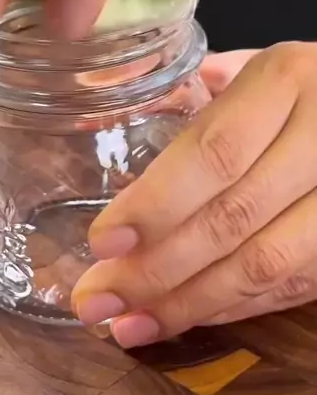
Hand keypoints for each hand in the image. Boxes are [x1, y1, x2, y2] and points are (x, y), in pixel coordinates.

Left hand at [71, 43, 316, 346]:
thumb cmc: (302, 86)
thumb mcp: (253, 67)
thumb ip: (192, 94)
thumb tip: (105, 112)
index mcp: (286, 81)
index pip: (215, 153)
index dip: (156, 204)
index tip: (103, 242)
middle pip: (233, 218)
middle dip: (156, 269)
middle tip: (97, 300)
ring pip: (264, 264)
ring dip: (188, 304)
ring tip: (128, 327)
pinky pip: (289, 287)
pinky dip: (230, 308)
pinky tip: (181, 318)